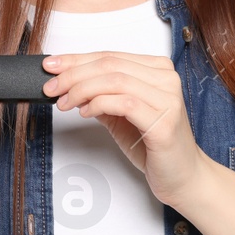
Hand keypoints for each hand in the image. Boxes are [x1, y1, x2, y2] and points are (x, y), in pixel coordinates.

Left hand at [40, 50, 208, 207]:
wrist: (183, 177)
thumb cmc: (154, 146)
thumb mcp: (121, 115)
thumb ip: (101, 96)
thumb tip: (67, 83)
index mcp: (158, 70)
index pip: (111, 56)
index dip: (77, 59)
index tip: (52, 66)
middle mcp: (166, 79)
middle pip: (110, 65)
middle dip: (73, 74)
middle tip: (51, 86)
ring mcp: (168, 99)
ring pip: (115, 80)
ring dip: (81, 89)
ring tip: (64, 102)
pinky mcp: (164, 122)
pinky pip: (124, 103)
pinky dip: (98, 104)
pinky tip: (85, 112)